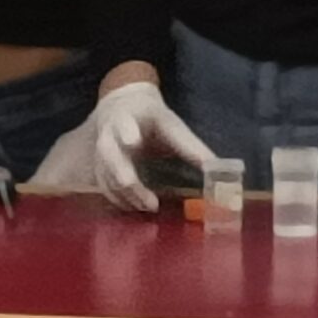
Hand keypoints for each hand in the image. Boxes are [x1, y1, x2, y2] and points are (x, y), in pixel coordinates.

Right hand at [36, 79, 217, 213]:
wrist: (122, 108)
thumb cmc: (152, 120)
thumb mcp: (172, 126)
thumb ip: (193, 148)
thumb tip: (219, 171)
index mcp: (127, 117)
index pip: (123, 123)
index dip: (126, 131)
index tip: (133, 142)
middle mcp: (109, 135)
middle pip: (110, 155)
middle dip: (127, 178)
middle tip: (150, 201)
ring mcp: (99, 153)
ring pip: (107, 176)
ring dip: (128, 195)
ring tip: (150, 207)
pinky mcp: (98, 169)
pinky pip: (104, 188)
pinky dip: (120, 200)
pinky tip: (136, 208)